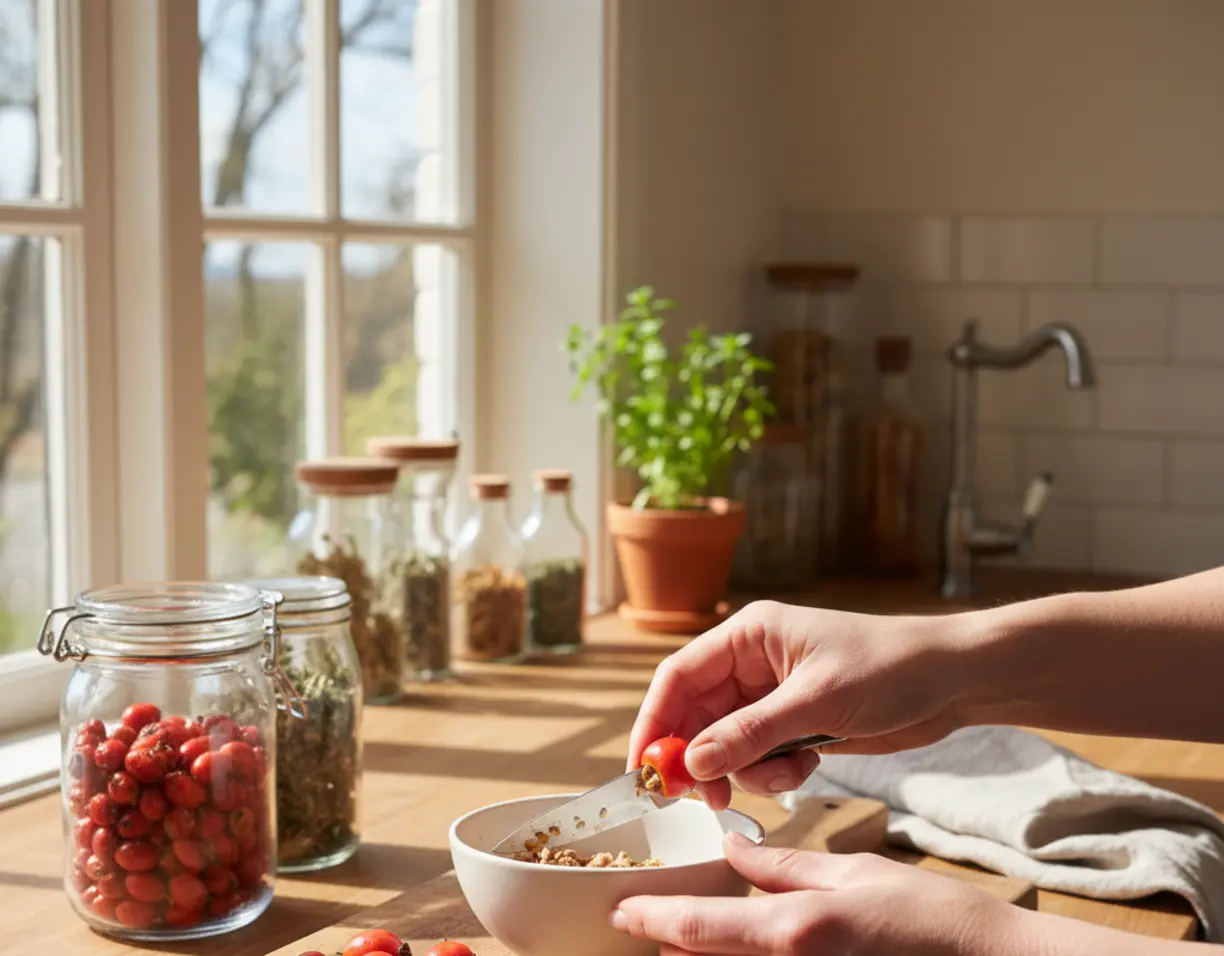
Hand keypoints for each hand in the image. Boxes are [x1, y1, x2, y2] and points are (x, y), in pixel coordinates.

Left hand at [611, 833, 1028, 955]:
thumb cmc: (927, 917)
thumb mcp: (849, 873)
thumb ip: (781, 868)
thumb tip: (732, 850)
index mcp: (792, 932)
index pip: (697, 929)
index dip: (650, 920)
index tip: (622, 912)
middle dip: (669, 948)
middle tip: (649, 926)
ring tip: (685, 942)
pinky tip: (737, 952)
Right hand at [628, 601, 969, 808]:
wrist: (952, 680)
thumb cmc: (889, 667)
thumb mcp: (816, 701)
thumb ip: (750, 733)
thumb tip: (691, 762)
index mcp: (749, 636)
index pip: (678, 676)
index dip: (654, 721)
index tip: (644, 767)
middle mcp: (752, 663)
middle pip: (696, 715)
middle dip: (699, 758)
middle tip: (705, 798)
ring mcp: (773, 695)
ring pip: (726, 743)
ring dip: (745, 769)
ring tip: (787, 775)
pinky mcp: (794, 723)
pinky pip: (759, 755)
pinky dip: (773, 772)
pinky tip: (808, 767)